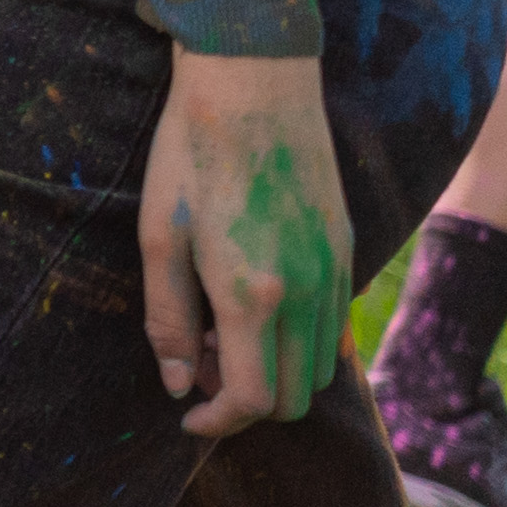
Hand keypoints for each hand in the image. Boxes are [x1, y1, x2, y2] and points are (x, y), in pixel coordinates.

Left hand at [143, 49, 354, 436]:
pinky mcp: (348, 252)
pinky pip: (336, 328)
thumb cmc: (189, 155)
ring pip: (322, 368)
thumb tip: (178, 383)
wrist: (253, 85)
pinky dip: (303, 341)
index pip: (253, 400)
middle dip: (247, 402)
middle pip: (295, 398)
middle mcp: (307, 295)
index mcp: (253, 295)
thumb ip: (166, 318)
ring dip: (277, 372)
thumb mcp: (158, 236)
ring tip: (222, 329)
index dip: (218, 422)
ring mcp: (336, 275)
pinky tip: (258, 304)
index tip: (187, 414)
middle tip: (199, 363)